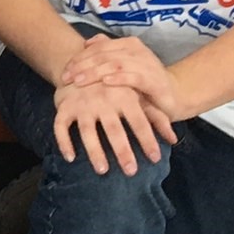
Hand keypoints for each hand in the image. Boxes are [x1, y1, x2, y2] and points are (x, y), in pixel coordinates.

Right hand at [52, 80, 174, 175]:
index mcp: (124, 95)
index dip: (147, 140)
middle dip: (122, 151)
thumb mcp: (137, 95)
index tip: (155, 159)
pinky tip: (70, 158)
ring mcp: (82, 103)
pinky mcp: (64, 106)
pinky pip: (60, 125)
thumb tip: (173, 139)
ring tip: (102, 171)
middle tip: (131, 172)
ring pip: (86, 130)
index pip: (139, 121)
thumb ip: (156, 117)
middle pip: (113, 129)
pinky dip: (63, 141)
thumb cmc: (115, 85)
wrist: (82, 62)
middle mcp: (103, 99)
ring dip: (94, 151)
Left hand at [57, 36, 189, 124]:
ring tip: (79, 80)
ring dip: (95, 72)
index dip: (79, 57)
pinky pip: (134, 77)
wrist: (174, 97)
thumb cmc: (144, 83)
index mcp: (128, 44)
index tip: (64, 71)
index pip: (98, 47)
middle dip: (82, 65)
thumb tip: (87, 43)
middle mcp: (137, 51)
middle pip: (103, 54)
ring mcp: (147, 64)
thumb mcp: (123, 68)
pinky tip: (105, 82)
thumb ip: (107, 54)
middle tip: (66, 77)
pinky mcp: (155, 80)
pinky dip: (119, 78)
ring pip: (115, 64)